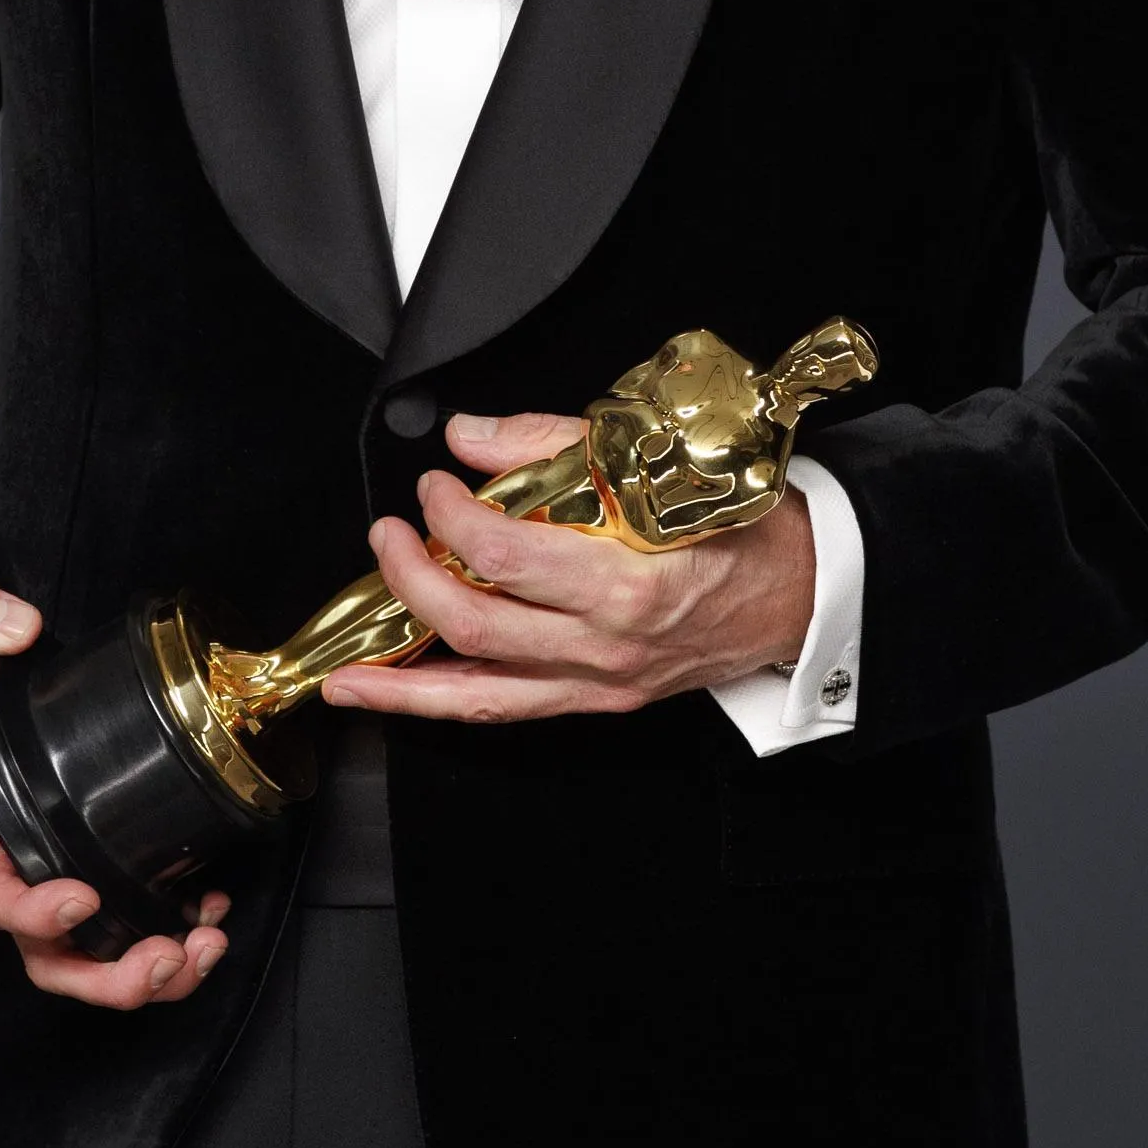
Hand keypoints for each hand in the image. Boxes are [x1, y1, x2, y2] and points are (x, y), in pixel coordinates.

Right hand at [0, 577, 230, 1009]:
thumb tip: (19, 627)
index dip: (33, 913)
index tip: (81, 900)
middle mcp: (9, 857)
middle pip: (45, 955)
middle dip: (107, 974)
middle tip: (167, 957)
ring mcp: (42, 863)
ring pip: (83, 952)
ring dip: (144, 968)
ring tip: (203, 948)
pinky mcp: (74, 853)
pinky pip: (111, 918)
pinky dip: (160, 930)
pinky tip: (204, 913)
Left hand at [322, 414, 814, 724]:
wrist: (803, 590)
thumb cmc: (741, 522)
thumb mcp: (654, 461)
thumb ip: (550, 443)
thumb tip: (468, 435)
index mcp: (628, 582)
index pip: (504, 556)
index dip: (450, 517)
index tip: (433, 486)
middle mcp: (609, 645)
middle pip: (476, 627)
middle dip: (409, 580)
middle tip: (386, 535)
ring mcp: (601, 683)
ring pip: (478, 694)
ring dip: (401, 680)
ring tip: (344, 669)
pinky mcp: (597, 701)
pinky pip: (505, 712)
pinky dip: (441, 704)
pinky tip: (396, 692)